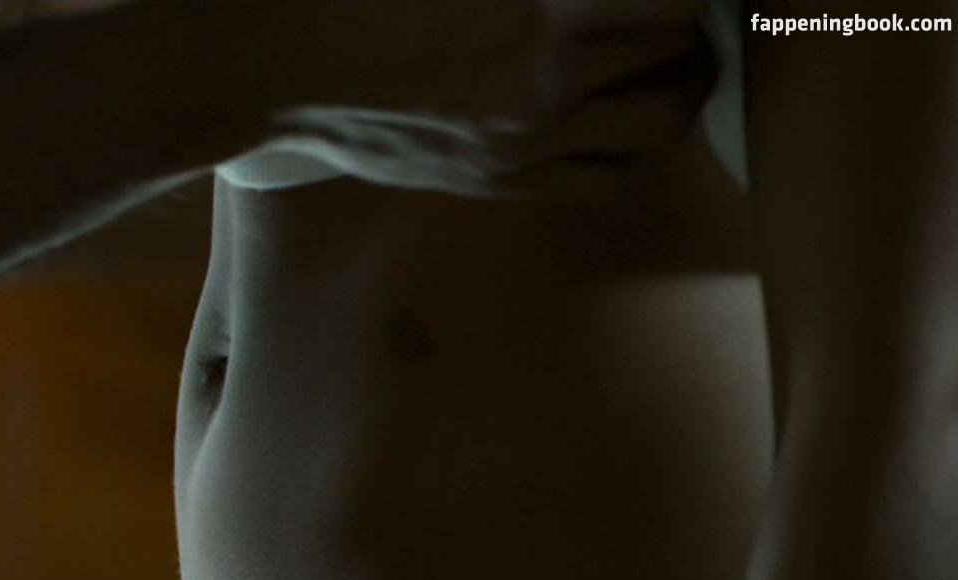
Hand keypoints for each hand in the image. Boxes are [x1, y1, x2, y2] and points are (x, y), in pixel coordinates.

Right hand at [231, 0, 719, 199]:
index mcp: (546, 11)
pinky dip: (633, 142)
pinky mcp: (500, 182)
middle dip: (685, 15)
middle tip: (668, 0)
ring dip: (675, 77)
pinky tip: (613, 107)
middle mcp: (549, 85)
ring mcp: (527, 145)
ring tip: (657, 47)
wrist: (272, 62)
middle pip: (682, 51)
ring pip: (662, 122)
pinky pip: (609, 179)